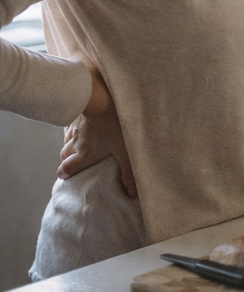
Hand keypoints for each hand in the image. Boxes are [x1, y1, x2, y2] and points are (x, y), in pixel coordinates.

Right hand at [58, 63, 136, 197]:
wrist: (103, 97)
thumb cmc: (116, 125)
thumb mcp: (127, 151)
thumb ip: (129, 173)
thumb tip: (132, 193)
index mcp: (86, 153)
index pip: (68, 169)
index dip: (66, 174)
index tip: (67, 177)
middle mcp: (76, 142)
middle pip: (64, 155)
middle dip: (67, 161)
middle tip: (73, 164)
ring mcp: (75, 127)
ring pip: (66, 140)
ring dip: (70, 144)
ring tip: (78, 146)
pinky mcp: (77, 113)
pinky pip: (71, 123)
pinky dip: (73, 127)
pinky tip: (81, 124)